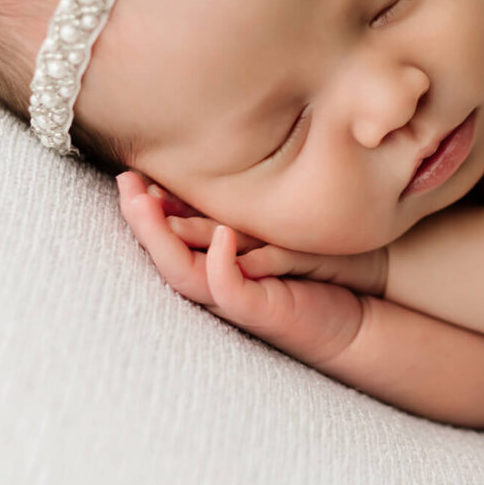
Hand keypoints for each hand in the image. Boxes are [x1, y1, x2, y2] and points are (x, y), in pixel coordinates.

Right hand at [116, 172, 364, 365]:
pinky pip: (230, 291)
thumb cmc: (318, 270)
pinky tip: (221, 235)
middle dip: (140, 219)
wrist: (359, 319)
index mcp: (215, 262)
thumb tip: (223, 166)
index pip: (170, 235)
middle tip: (124, 181)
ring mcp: (236, 300)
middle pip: (163, 254)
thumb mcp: (276, 232)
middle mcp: (216, 282)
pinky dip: (221, 264)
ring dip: (161, 239)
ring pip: (183, 273)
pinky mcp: (262, 312)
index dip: (147, 208)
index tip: (132, 172)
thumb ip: (248, 213)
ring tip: (146, 202)